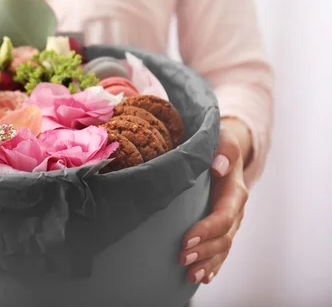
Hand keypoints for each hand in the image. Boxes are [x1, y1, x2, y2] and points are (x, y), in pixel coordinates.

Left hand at [179, 122, 249, 283]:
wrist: (224, 150)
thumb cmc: (218, 143)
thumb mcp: (222, 139)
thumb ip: (223, 150)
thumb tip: (218, 166)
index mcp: (234, 191)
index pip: (223, 216)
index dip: (207, 230)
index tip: (187, 239)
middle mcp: (236, 209)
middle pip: (223, 237)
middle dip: (204, 251)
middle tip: (182, 258)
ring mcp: (232, 221)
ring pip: (223, 247)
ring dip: (207, 262)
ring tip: (189, 275)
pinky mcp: (224, 227)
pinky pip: (221, 250)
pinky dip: (213, 265)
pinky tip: (202, 277)